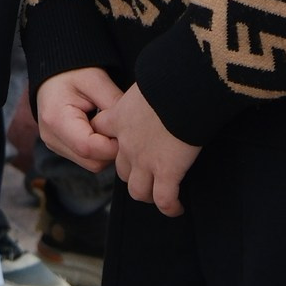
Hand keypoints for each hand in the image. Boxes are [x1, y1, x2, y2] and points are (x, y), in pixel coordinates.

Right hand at [34, 66, 122, 172]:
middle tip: (122, 127)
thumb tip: (132, 128)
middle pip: (92, 161)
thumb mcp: (96, 81)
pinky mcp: (61, 148)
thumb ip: (114, 105)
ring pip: (92, 164)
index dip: (113, 145)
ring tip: (110, 126)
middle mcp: (52, 138)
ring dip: (106, 150)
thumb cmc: (73, 73)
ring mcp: (55, 146)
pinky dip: (99, 149)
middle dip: (112, 149)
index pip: (89, 148)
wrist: (53, 74)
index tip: (127, 130)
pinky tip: (102, 130)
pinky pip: (87, 159)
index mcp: (56, 120)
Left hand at [95, 82, 200, 216]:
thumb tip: (159, 81)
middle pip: (120, 168)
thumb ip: (146, 89)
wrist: (184, 88)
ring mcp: (145, 160)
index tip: (121, 141)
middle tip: (148, 172)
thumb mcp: (148, 80)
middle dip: (133, 172)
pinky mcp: (167, 172)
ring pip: (137, 190)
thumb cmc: (170, 77)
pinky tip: (176, 208)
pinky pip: (164, 199)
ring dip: (147, 194)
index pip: (102, 131)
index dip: (108, 139)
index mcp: (119, 117)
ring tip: (159, 195)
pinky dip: (170, 207)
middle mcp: (127, 143)